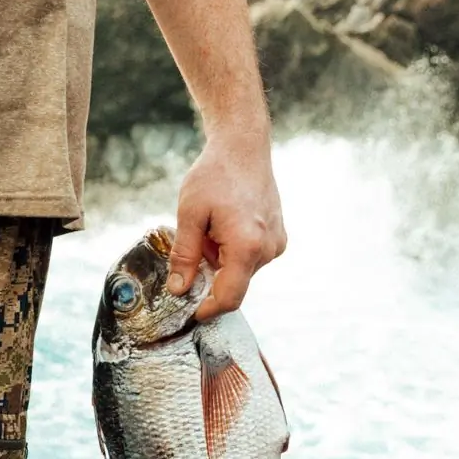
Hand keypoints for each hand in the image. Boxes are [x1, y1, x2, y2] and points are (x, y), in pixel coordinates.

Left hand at [167, 126, 284, 317]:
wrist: (243, 147)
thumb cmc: (214, 175)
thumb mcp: (189, 214)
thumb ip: (184, 255)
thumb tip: (179, 289)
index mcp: (246, 246)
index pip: (229, 297)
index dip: (207, 309)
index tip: (189, 311)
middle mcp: (268, 249)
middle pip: (234, 284)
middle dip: (210, 277)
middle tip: (192, 249)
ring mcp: (276, 243)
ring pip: (242, 270)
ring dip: (221, 261)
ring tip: (210, 228)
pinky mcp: (278, 237)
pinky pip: (252, 257)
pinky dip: (234, 251)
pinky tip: (224, 225)